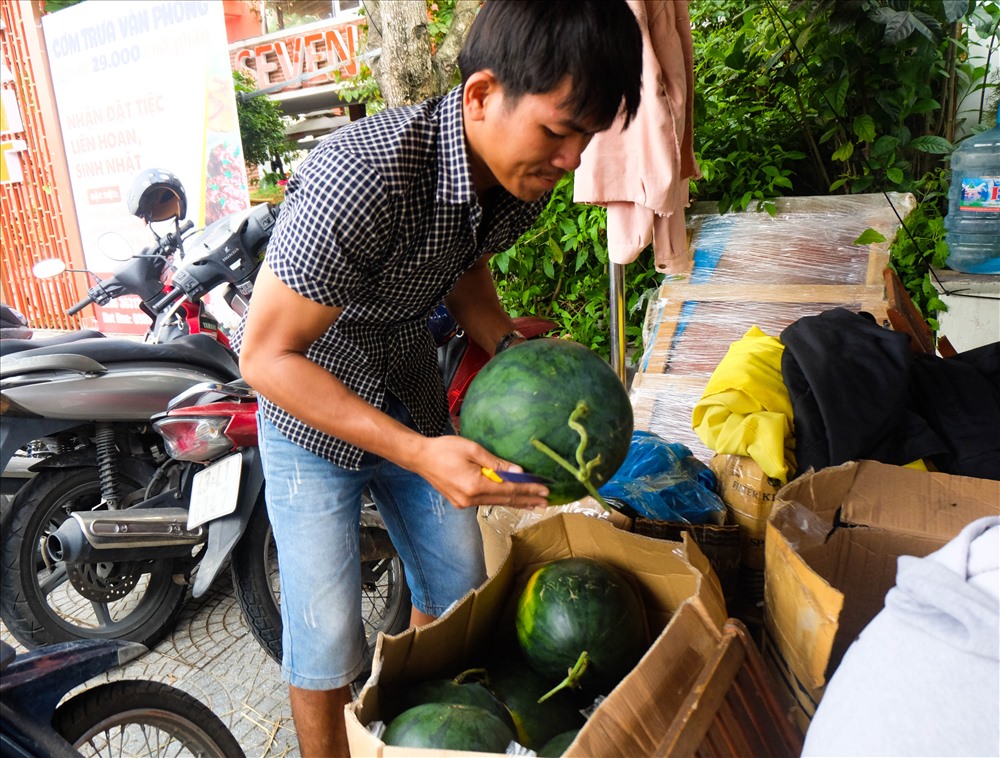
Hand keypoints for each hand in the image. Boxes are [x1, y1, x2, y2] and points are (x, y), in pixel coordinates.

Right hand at [411, 435, 549, 509]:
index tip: (544, 490)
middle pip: (505, 500)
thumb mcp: (473, 449)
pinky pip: (487, 501)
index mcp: (475, 485)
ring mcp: (465, 503)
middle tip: (546, 502)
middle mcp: (471, 499)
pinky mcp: (461, 502)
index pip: (509, 489)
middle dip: (527, 500)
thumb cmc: (444, 448)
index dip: (529, 490)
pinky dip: (501, 500)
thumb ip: (496, 463)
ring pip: (497, 502)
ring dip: (517, 502)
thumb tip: (518, 472)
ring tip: (534, 503)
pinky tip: (511, 500)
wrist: (420, 457)